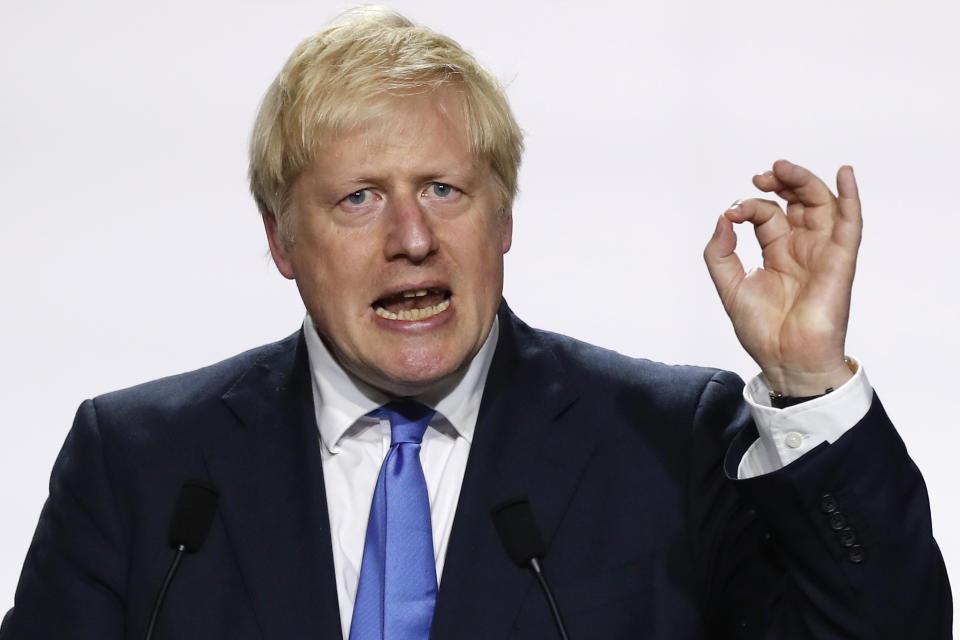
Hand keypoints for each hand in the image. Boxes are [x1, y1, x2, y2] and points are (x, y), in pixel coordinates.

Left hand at [703, 159, 861, 395]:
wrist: (785, 359)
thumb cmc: (762, 330)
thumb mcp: (729, 285)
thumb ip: (719, 252)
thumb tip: (723, 218)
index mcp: (777, 252)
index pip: (766, 214)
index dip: (748, 206)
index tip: (731, 214)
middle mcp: (801, 247)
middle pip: (797, 201)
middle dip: (781, 182)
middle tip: (762, 176)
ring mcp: (822, 251)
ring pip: (821, 204)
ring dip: (804, 181)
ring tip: (782, 168)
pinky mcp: (839, 260)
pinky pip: (851, 223)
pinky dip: (850, 197)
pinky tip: (845, 174)